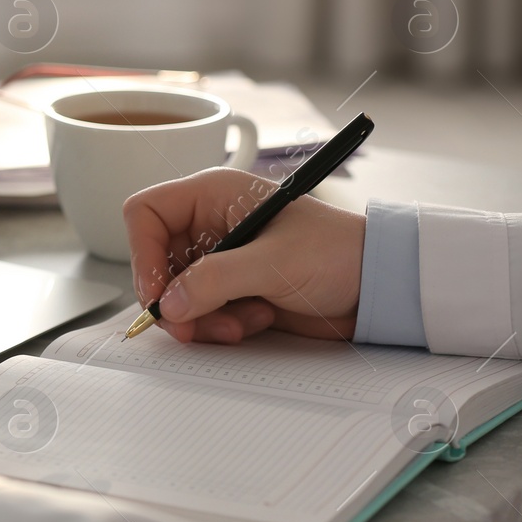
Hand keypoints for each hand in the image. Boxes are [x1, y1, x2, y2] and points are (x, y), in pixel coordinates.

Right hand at [123, 167, 365, 342]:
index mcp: (213, 195)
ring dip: (201, 318)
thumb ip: (215, 281)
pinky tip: (256, 320)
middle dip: (173, 299)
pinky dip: (219, 326)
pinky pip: (199, 314)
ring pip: (174, 295)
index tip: (158, 292)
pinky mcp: (230, 291)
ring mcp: (219, 260)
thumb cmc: (339, 253)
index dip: (143, 253)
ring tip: (241, 322)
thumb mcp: (274, 263)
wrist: (378, 287)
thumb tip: (168, 304)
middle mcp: (209, 225)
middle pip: (155, 262)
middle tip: (191, 326)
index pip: (146, 213)